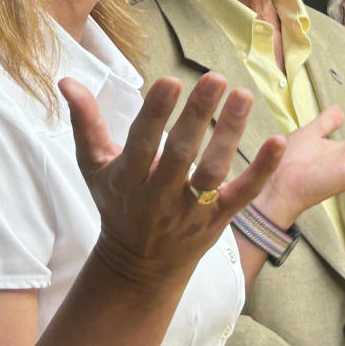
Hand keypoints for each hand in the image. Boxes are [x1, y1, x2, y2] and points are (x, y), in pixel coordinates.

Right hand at [60, 72, 284, 287]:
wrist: (139, 267)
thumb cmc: (116, 204)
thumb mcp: (93, 166)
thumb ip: (85, 122)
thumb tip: (67, 81)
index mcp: (127, 180)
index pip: (141, 143)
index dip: (155, 114)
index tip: (170, 80)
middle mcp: (159, 197)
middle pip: (180, 155)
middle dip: (197, 116)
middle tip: (215, 77)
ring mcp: (191, 211)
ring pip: (213, 172)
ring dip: (230, 134)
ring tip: (243, 96)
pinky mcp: (218, 220)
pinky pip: (243, 195)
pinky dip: (261, 170)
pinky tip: (277, 141)